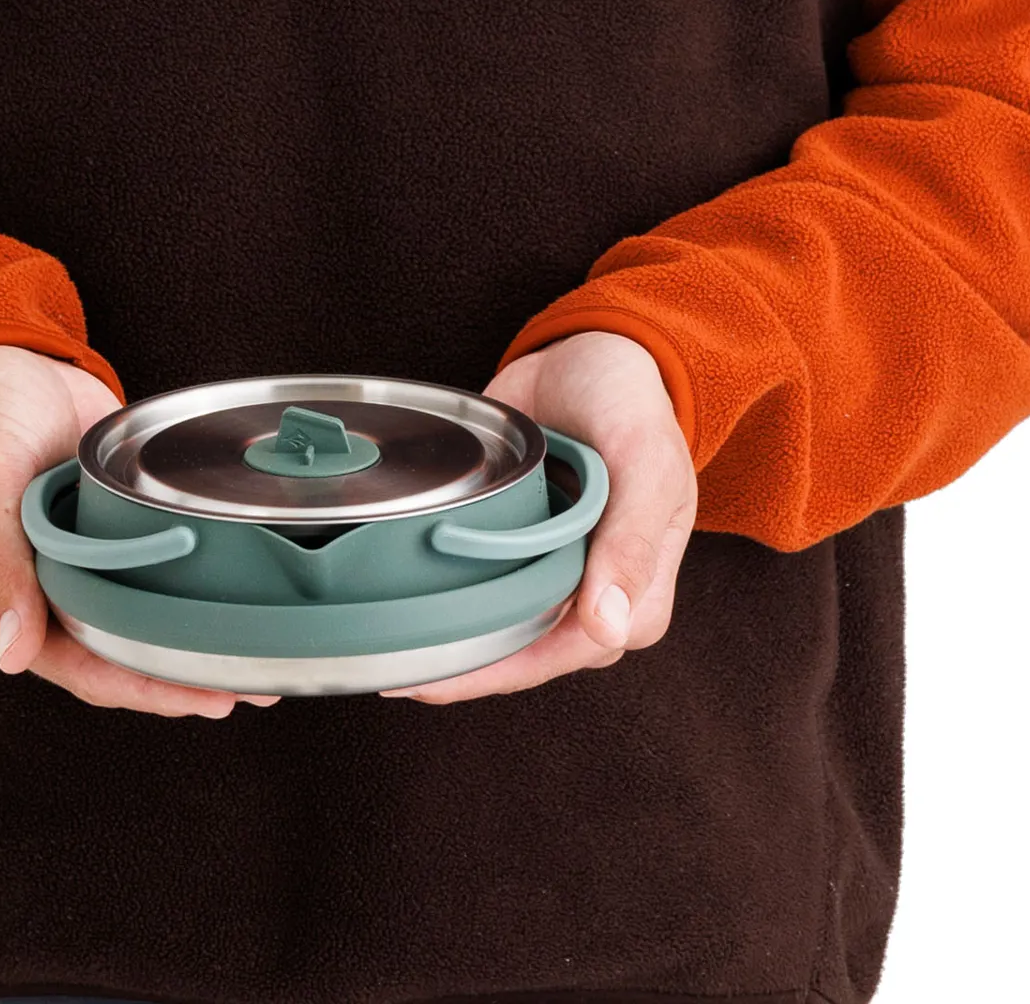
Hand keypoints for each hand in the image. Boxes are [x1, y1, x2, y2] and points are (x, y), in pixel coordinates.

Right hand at [0, 344, 277, 716]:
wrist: (2, 354)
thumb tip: (11, 654)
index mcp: (1, 595)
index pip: (73, 664)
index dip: (134, 686)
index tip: (194, 697)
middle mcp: (43, 587)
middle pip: (113, 655)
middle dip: (175, 678)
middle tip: (245, 688)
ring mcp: (80, 557)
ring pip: (137, 619)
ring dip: (188, 642)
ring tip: (252, 662)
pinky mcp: (110, 525)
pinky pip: (150, 568)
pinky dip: (185, 588)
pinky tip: (228, 599)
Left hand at [381, 329, 695, 703]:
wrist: (591, 351)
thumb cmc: (632, 405)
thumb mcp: (645, 462)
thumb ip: (632, 541)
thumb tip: (610, 628)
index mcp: (638, 588)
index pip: (571, 650)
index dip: (505, 669)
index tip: (438, 677)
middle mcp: (593, 589)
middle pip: (528, 653)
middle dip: (464, 669)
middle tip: (391, 673)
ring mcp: (551, 566)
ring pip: (500, 627)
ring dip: (449, 642)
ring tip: (383, 652)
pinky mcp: (516, 541)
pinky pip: (482, 583)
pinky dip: (446, 596)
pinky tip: (401, 604)